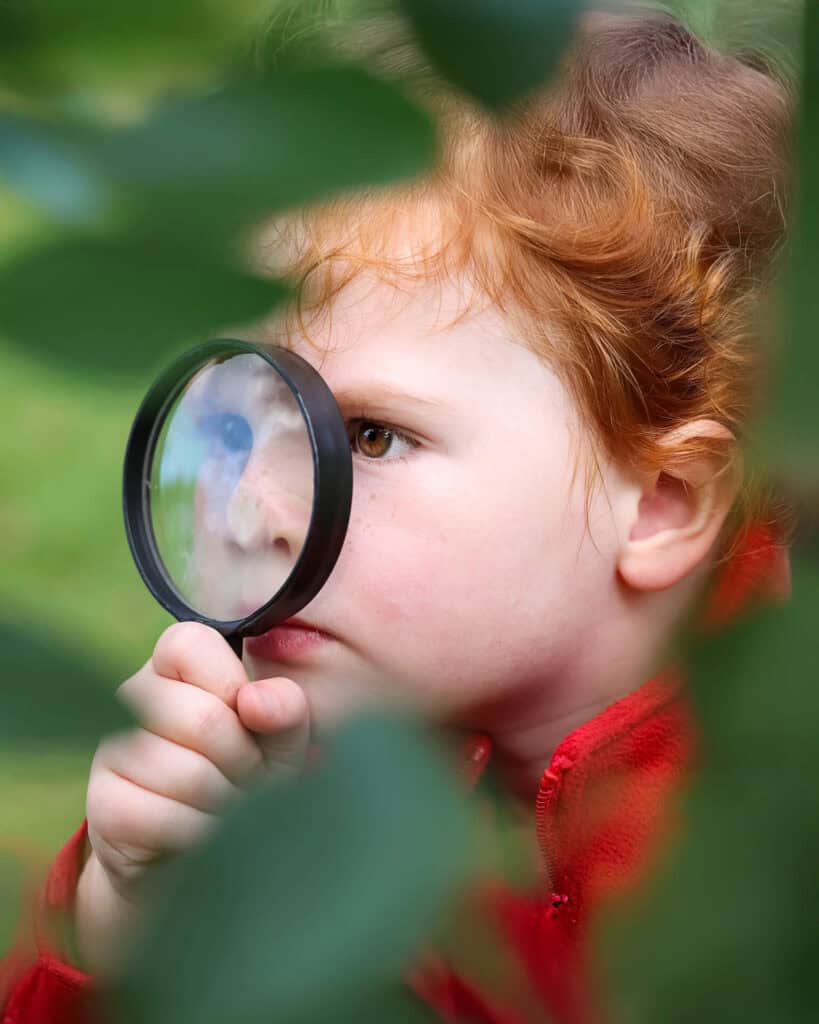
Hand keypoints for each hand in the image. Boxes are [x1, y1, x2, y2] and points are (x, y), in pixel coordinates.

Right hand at [75, 621, 308, 974]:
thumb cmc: (247, 779)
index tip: (250, 717)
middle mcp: (133, 696)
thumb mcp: (281, 742)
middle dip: (244, 760)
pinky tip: (200, 832)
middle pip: (203, 719)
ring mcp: (111, 749)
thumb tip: (258, 700)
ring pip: (187, 774)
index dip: (232, 686)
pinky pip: (163, 817)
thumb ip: (286, 709)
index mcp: (176, 664)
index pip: (191, 643)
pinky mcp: (103, 804)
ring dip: (225, 802)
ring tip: (228, 806)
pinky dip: (199, 832)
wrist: (204, 854)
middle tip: (247, 778)